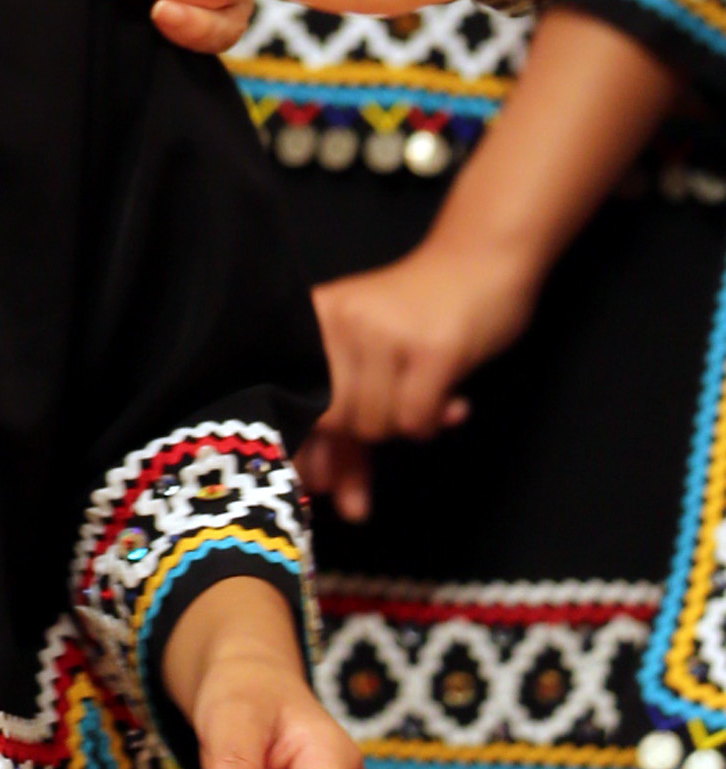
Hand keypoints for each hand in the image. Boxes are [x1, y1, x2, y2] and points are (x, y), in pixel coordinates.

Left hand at [302, 231, 533, 523]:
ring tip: (420, 397)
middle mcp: (339, 319)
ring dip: (401, 425)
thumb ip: (351, 429)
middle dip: (358, 441)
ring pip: (374, 424)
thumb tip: (342, 506)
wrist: (479, 262)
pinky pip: (417, 420)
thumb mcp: (374, 365)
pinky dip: (431, 422)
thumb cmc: (419, 316)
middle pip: (331, 419)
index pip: (291, 400)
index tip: (320, 486)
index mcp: (314, 319)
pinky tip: (449, 402)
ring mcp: (384, 332)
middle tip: (387, 435)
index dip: (302, 449)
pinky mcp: (433, 348)